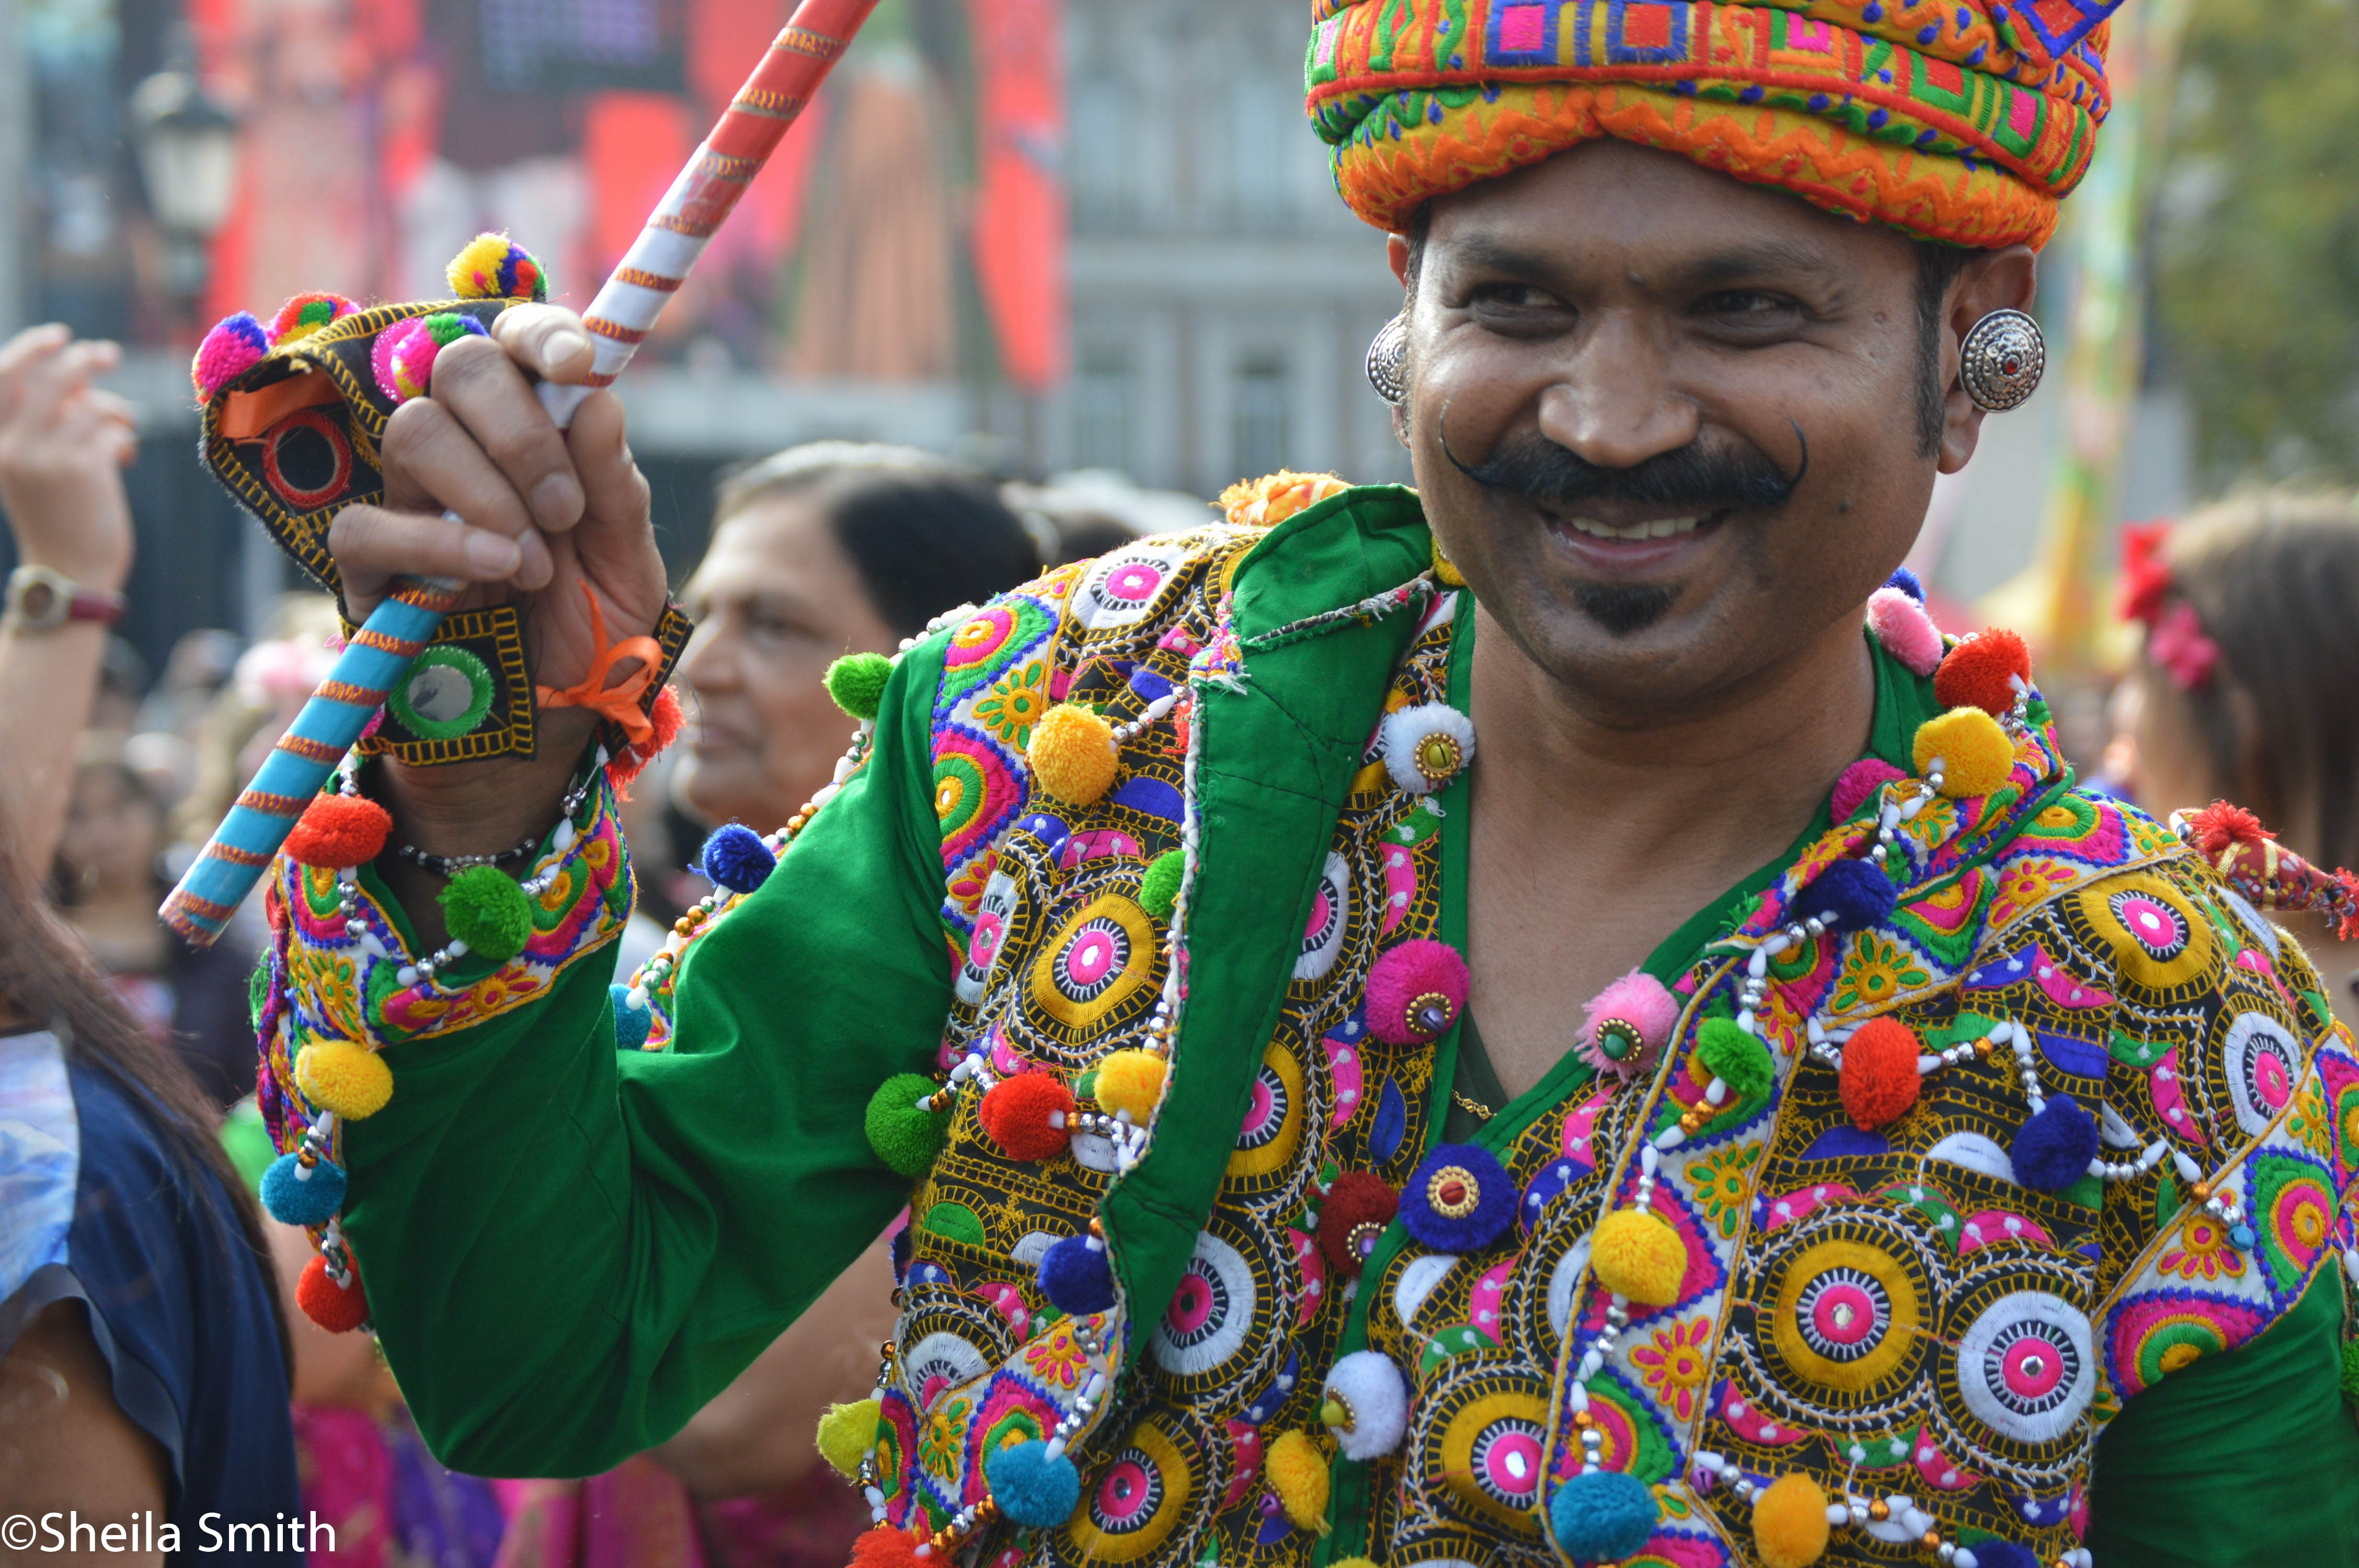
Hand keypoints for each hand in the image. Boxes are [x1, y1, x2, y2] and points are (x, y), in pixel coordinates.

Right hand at [0, 326, 137, 589]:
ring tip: (122, 426)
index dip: (32, 348)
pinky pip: (112, 429)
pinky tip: (125, 454)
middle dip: (85, 360)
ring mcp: (47, 456)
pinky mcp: (83, 468)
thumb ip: (43, 420)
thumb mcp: (35, 464)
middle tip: (109, 354)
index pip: (3, 377)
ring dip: (115, 409)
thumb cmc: (58, 513)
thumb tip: (75, 373)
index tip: (62, 335)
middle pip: (53, 379)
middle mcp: (13, 446)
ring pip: (91, 404)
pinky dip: (123, 436)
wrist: (70, 568)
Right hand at [328, 305, 669, 698]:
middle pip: (457, 366)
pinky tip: (492, 573)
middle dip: (520, 430)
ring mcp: (411, 500)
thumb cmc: (592, 629)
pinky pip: (370, 525)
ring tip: (535, 564)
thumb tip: (597, 398)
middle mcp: (467, 449)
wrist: (557, 720)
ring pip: (415, 432)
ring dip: (488, 494)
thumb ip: (617, 488)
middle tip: (566, 510)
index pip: (514, 344)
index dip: (539, 334)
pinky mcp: (370, 565)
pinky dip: (438, 545)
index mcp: (533, 433)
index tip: (578, 362)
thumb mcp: (630, 564)